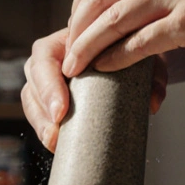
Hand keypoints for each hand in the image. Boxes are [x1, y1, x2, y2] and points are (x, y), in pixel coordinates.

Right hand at [21, 27, 168, 152]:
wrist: (132, 49)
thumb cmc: (132, 49)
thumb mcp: (142, 56)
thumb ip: (151, 75)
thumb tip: (153, 103)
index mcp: (67, 40)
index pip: (44, 57)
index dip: (47, 86)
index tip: (60, 111)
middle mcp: (53, 57)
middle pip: (32, 81)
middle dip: (41, 110)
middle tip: (55, 133)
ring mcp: (48, 77)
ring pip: (31, 99)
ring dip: (40, 123)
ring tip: (55, 143)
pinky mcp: (50, 97)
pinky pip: (39, 113)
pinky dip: (45, 129)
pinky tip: (55, 144)